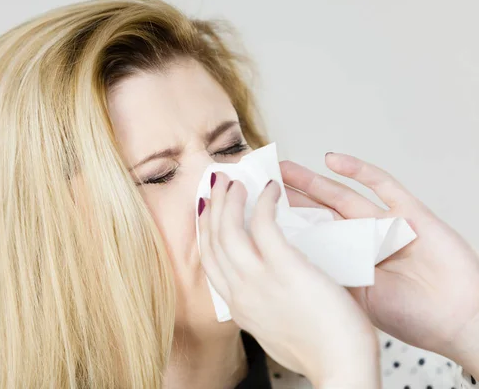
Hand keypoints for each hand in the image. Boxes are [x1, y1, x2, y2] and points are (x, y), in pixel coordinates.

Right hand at [198, 172, 380, 388]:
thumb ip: (263, 307)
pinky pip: (263, 223)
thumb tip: (264, 288)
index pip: (209, 261)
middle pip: (212, 240)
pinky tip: (271, 188)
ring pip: (228, 228)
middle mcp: (239, 292)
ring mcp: (258, 280)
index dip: (206, 229)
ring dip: (230, 198)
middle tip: (218, 184)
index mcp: (238, 307)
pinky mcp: (285, 268)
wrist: (342, 369)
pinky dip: (263, 201)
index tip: (209, 210)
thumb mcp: (276, 330)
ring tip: (237, 180)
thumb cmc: (321, 352)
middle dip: (212, 206)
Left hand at [279, 153, 478, 374]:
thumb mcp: (353, 297)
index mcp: (347, 261)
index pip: (308, 237)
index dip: (284, 223)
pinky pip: (382, 185)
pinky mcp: (409, 212)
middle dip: (290, 197)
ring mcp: (384, 224)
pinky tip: (333, 160)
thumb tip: (279, 260)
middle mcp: (361, 240)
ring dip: (313, 180)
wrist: (457, 320)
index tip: (255, 212)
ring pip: (341, 195)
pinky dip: (359, 171)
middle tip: (261, 181)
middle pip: (319, 213)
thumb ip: (325, 274)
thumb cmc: (410, 317)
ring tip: (285, 167)